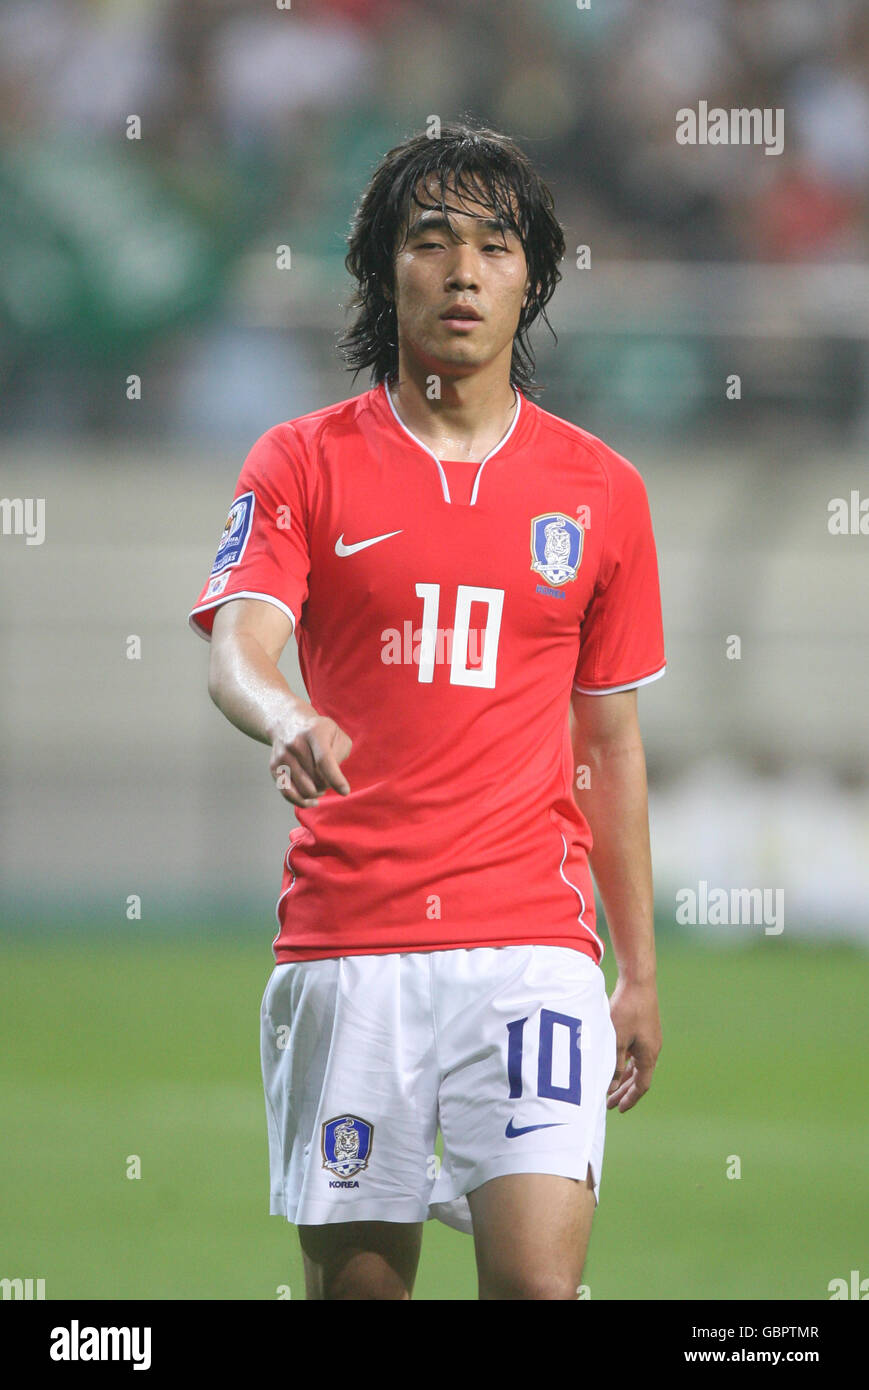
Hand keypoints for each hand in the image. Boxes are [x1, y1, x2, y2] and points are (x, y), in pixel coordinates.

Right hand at [269, 707, 351, 807]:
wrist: (288, 722)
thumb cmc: (319, 731)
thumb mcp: (336, 734)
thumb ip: (340, 753)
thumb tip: (334, 777)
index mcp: (314, 732)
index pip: (324, 760)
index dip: (335, 779)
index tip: (345, 791)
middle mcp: (295, 744)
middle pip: (316, 778)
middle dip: (327, 784)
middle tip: (330, 779)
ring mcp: (282, 756)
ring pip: (304, 789)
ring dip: (317, 793)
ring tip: (321, 786)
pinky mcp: (274, 767)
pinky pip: (288, 794)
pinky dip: (302, 802)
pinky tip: (312, 801)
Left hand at [606, 976, 660, 1111]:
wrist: (638, 982)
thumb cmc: (627, 1010)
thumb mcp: (617, 1041)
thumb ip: (613, 1065)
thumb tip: (611, 1087)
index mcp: (649, 1055)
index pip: (642, 1086)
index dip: (630, 1098)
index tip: (618, 1109)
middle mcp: (652, 1049)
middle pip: (638, 1077)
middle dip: (623, 1091)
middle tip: (609, 1103)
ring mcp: (649, 1039)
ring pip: (636, 1065)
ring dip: (623, 1077)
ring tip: (610, 1088)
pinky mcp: (643, 1029)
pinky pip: (635, 1053)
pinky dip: (625, 1062)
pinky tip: (615, 1064)